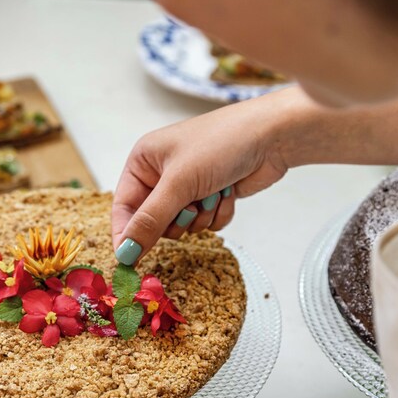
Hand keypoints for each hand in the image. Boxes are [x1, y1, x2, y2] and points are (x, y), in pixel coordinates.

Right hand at [112, 91, 292, 264]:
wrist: (273, 135)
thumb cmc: (221, 143)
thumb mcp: (179, 183)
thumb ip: (150, 220)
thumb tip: (125, 253)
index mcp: (144, 161)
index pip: (124, 207)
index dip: (126, 235)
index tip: (128, 262)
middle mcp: (163, 174)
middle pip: (154, 222)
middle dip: (176, 219)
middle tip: (190, 206)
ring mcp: (189, 186)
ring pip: (183, 226)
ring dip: (201, 215)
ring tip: (213, 191)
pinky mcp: (212, 196)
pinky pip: (206, 223)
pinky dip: (218, 213)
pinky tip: (228, 192)